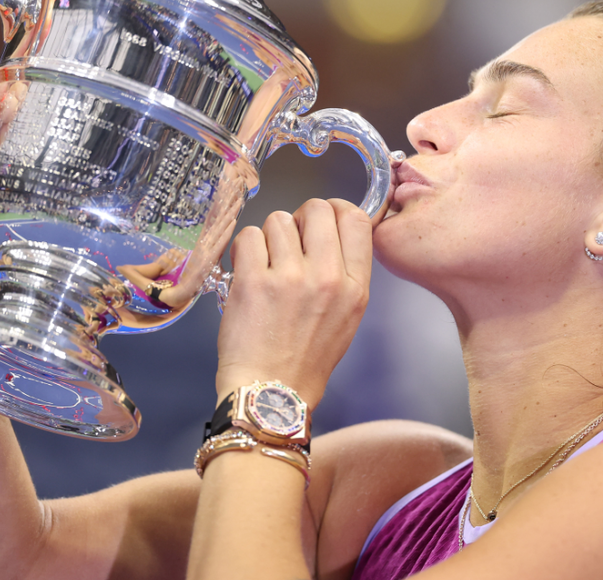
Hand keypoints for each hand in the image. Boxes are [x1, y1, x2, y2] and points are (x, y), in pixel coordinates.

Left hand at [214, 198, 372, 408]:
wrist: (271, 394)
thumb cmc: (305, 359)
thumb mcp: (347, 317)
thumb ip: (345, 273)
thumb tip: (330, 231)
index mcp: (355, 287)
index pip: (357, 219)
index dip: (336, 209)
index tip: (320, 219)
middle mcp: (327, 278)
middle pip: (317, 209)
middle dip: (300, 218)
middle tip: (288, 242)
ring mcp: (290, 278)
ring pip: (279, 220)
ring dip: (269, 237)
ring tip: (266, 266)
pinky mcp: (253, 282)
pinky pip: (249, 236)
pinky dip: (245, 249)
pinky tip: (246, 271)